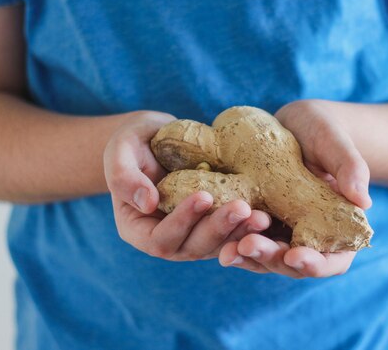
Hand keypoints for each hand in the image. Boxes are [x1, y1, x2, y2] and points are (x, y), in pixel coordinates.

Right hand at [104, 111, 270, 260]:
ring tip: (262, 216)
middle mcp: (167, 240)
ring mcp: (192, 236)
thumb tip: (147, 203)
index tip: (203, 195)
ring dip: (240, 232)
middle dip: (219, 228)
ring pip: (218, 244)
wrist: (154, 140)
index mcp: (138, 230)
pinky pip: (232, 232)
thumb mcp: (119, 151)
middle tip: (243, 208)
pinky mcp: (213, 225)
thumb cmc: (131, 143)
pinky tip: (268, 212)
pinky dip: (248, 225)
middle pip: (193, 247)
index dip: (182, 221)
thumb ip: (124, 177)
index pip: (160, 238)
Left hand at [218, 100, 369, 277]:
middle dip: (271, 258)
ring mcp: (281, 233)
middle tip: (249, 245)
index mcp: (339, 230)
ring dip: (247, 256)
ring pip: (266, 257)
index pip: (332, 261)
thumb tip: (363, 201)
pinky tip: (217, 237)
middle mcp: (309, 238)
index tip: (296, 255)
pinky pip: (245, 238)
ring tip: (228, 250)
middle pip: (293, 264)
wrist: (293, 126)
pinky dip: (232, 240)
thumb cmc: (323, 132)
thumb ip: (351, 168)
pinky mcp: (258, 223)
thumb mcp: (335, 144)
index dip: (315, 264)